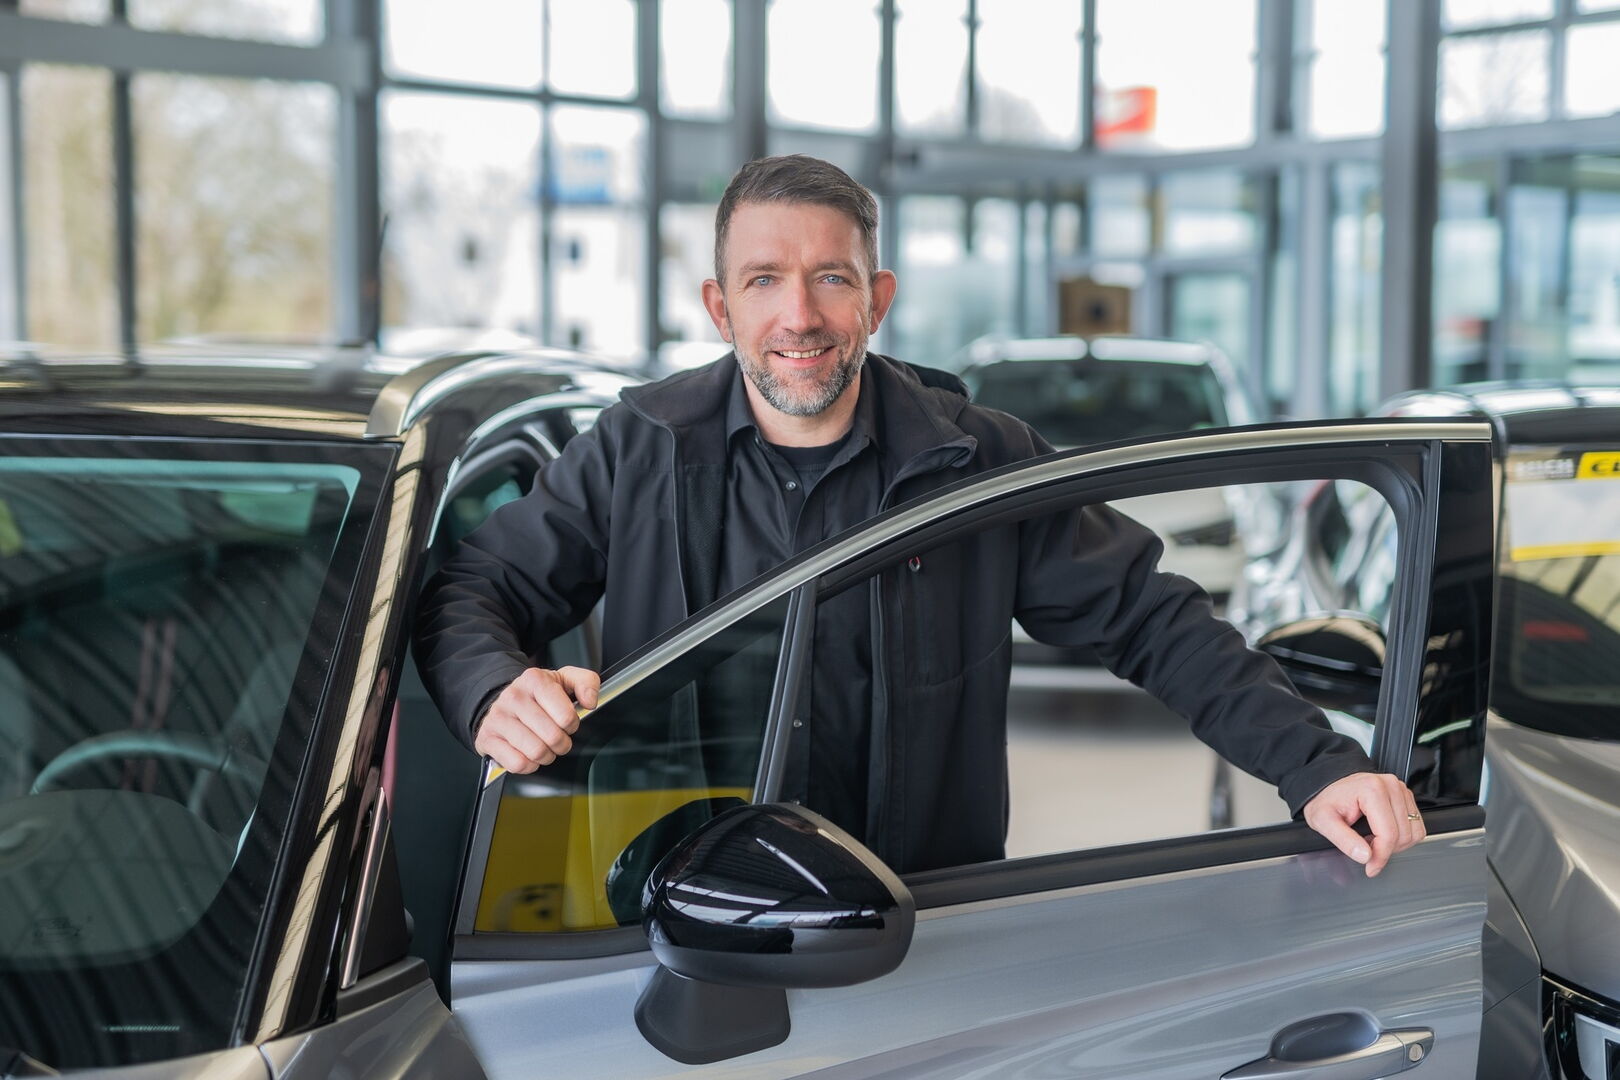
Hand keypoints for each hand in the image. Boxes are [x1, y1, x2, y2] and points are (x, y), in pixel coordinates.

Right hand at [474, 666, 599, 773]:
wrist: (501, 701)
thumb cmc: (536, 694)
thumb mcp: (564, 679)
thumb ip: (587, 682)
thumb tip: (590, 701)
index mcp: (535, 680)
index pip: (566, 716)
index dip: (572, 724)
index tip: (567, 723)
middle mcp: (514, 697)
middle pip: (552, 737)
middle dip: (562, 744)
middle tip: (558, 739)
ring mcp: (498, 718)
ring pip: (536, 752)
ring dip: (547, 756)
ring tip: (545, 747)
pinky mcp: (488, 738)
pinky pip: (517, 764)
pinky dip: (528, 765)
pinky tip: (528, 753)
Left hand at [1301, 772, 1425, 877]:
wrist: (1327, 788)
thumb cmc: (1326, 802)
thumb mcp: (1323, 821)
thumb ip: (1344, 841)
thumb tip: (1366, 856)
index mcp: (1372, 789)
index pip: (1389, 834)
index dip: (1380, 857)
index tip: (1370, 868)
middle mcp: (1390, 786)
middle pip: (1403, 835)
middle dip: (1386, 849)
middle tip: (1365, 846)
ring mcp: (1400, 790)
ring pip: (1413, 833)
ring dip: (1396, 844)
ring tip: (1372, 838)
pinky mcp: (1406, 796)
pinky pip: (1416, 827)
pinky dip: (1402, 837)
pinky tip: (1382, 832)